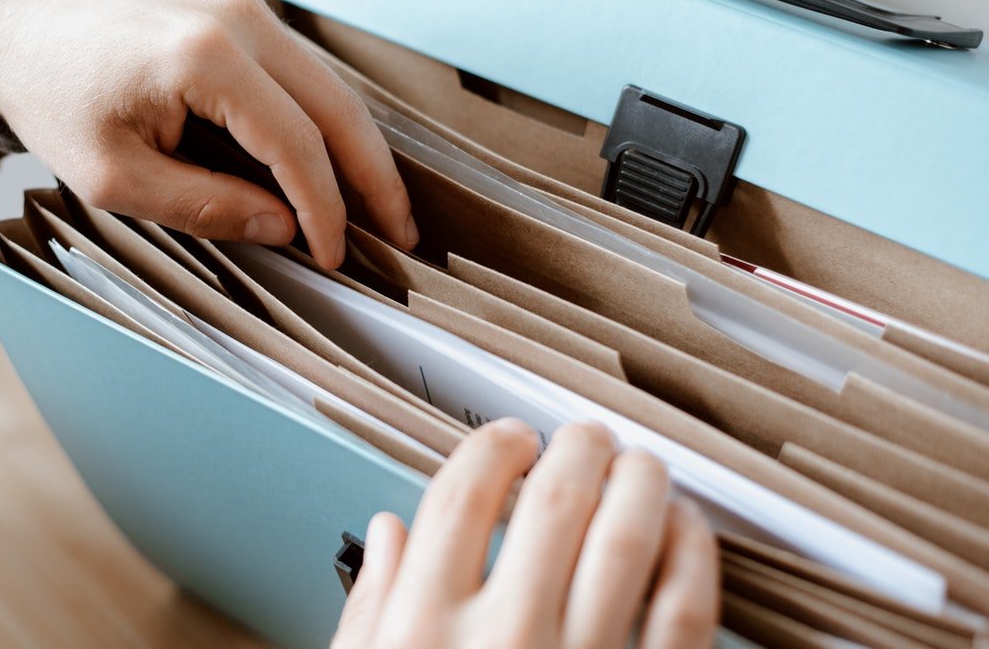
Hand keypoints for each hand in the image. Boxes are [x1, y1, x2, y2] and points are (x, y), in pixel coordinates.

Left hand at [0, 0, 417, 268]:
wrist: (3, 24)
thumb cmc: (48, 99)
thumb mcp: (116, 178)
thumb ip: (208, 205)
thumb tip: (285, 227)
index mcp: (205, 56)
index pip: (297, 145)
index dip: (326, 209)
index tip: (335, 255)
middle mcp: (237, 13)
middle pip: (338, 106)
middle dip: (374, 177)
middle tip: (403, 234)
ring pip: (327, 82)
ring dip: (355, 146)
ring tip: (378, 204)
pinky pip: (296, 65)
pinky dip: (320, 115)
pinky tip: (330, 157)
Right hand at [332, 419, 718, 648]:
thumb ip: (374, 607)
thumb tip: (388, 531)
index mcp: (424, 630)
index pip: (464, 493)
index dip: (494, 446)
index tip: (510, 440)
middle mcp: (505, 639)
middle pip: (556, 498)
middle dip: (576, 448)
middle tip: (584, 438)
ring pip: (630, 535)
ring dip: (641, 481)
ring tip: (639, 465)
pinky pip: (687, 607)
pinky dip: (693, 553)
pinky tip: (685, 530)